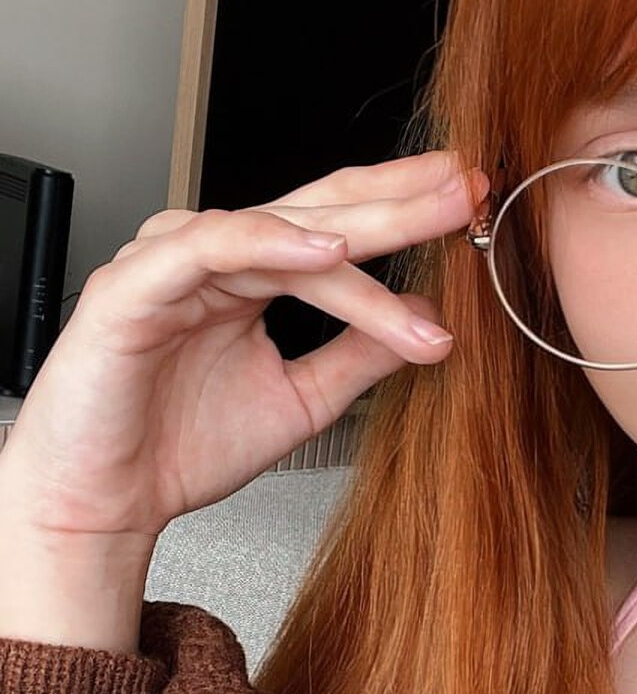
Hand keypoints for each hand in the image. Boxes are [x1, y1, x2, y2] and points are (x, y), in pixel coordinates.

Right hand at [0, 149, 482, 543]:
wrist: (104, 502)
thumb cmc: (178, 448)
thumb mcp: (303, 398)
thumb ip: (359, 356)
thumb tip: (428, 324)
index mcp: (251, 272)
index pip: (338, 223)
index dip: (404, 211)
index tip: (475, 207)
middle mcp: (215, 254)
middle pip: (320, 211)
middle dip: (400, 202)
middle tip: (469, 191)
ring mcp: (174, 262)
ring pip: (281, 230)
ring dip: (361, 230)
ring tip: (427, 226)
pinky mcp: (136, 284)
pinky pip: (211, 246)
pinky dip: (271, 243)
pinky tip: (327, 251)